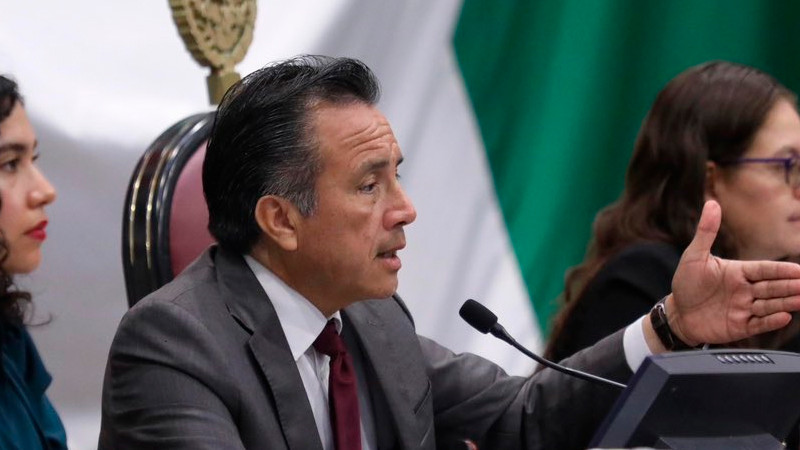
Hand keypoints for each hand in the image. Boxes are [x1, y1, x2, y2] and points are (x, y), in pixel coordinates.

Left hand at [668, 200, 799, 345]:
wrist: (677, 313)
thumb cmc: (686, 283)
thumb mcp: (694, 256)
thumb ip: (706, 232)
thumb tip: (712, 203)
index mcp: (739, 272)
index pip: (764, 270)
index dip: (781, 270)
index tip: (798, 271)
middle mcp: (746, 290)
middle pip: (772, 287)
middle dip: (789, 286)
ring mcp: (744, 308)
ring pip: (769, 304)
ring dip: (786, 302)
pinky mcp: (740, 326)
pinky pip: (758, 323)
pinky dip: (771, 321)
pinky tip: (784, 316)